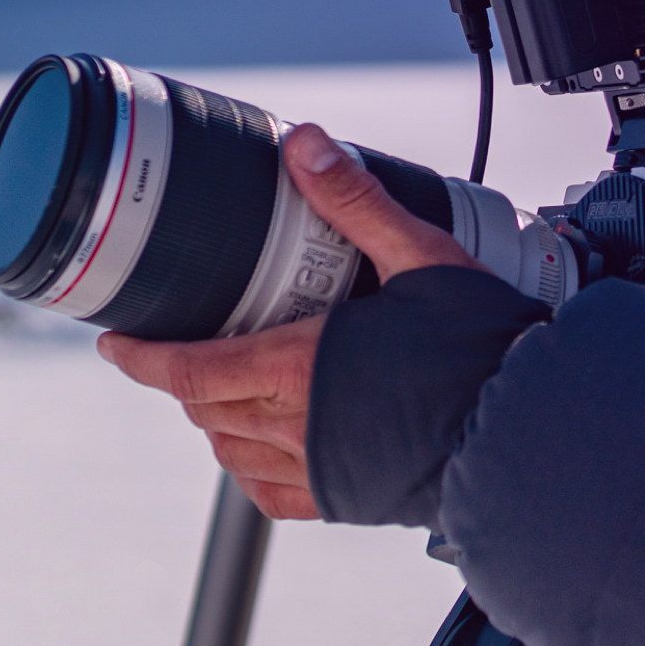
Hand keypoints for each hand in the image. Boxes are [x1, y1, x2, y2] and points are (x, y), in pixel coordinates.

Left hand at [97, 124, 481, 517]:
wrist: (529, 436)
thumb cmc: (482, 351)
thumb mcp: (421, 258)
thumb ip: (356, 201)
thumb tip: (306, 145)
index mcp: (299, 365)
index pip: (186, 370)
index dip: (141, 358)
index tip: (115, 343)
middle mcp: (296, 425)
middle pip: (202, 407)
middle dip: (179, 379)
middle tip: (176, 350)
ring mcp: (319, 470)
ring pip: (230, 449)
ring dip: (214, 418)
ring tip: (221, 389)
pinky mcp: (347, 500)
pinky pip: (270, 493)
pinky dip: (249, 468)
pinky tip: (261, 447)